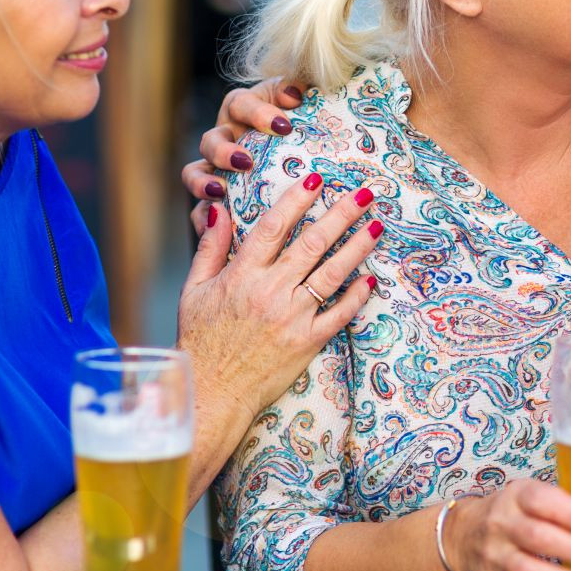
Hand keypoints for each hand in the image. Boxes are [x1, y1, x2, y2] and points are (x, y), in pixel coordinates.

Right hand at [178, 171, 379, 415]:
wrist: (212, 392)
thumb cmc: (201, 340)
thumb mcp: (193, 290)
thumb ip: (210, 248)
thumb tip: (219, 210)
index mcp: (241, 275)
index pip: (274, 227)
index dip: (297, 199)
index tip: (317, 178)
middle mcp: (270, 291)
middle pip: (312, 243)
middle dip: (341, 214)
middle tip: (364, 192)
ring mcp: (292, 317)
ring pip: (332, 273)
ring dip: (357, 247)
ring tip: (377, 226)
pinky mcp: (308, 342)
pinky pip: (339, 314)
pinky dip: (357, 296)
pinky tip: (371, 279)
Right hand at [181, 78, 306, 226]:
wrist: (300, 153)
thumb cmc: (302, 122)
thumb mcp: (302, 102)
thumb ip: (297, 90)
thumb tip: (295, 93)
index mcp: (243, 109)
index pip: (241, 104)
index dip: (258, 114)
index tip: (284, 126)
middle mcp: (225, 136)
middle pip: (211, 140)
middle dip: (225, 151)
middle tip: (246, 162)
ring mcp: (216, 168)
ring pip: (194, 173)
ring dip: (203, 182)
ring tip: (220, 191)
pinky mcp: (216, 199)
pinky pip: (200, 210)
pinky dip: (204, 218)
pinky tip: (220, 225)